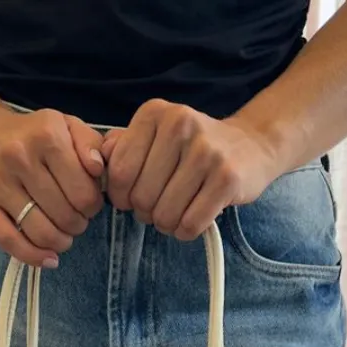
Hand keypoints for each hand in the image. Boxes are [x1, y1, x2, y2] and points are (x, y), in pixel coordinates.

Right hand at [0, 108, 105, 266]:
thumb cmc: (35, 135)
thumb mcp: (68, 126)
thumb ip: (91, 144)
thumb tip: (98, 170)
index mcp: (47, 136)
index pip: (83, 193)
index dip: (93, 206)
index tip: (90, 204)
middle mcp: (20, 158)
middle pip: (64, 215)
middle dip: (78, 224)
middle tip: (77, 219)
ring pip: (41, 232)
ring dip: (60, 242)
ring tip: (64, 236)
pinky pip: (10, 241)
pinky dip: (33, 257)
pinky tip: (49, 259)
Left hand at [101, 99, 278, 239]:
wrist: (250, 146)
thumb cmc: (192, 148)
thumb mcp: (155, 137)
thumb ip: (122, 147)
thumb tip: (96, 162)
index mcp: (154, 114)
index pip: (119, 173)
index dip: (121, 196)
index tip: (132, 197)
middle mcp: (180, 125)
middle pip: (140, 198)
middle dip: (146, 212)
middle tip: (160, 205)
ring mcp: (206, 151)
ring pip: (164, 215)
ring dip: (167, 224)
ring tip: (177, 211)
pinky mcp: (227, 178)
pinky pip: (190, 224)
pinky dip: (186, 231)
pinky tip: (192, 218)